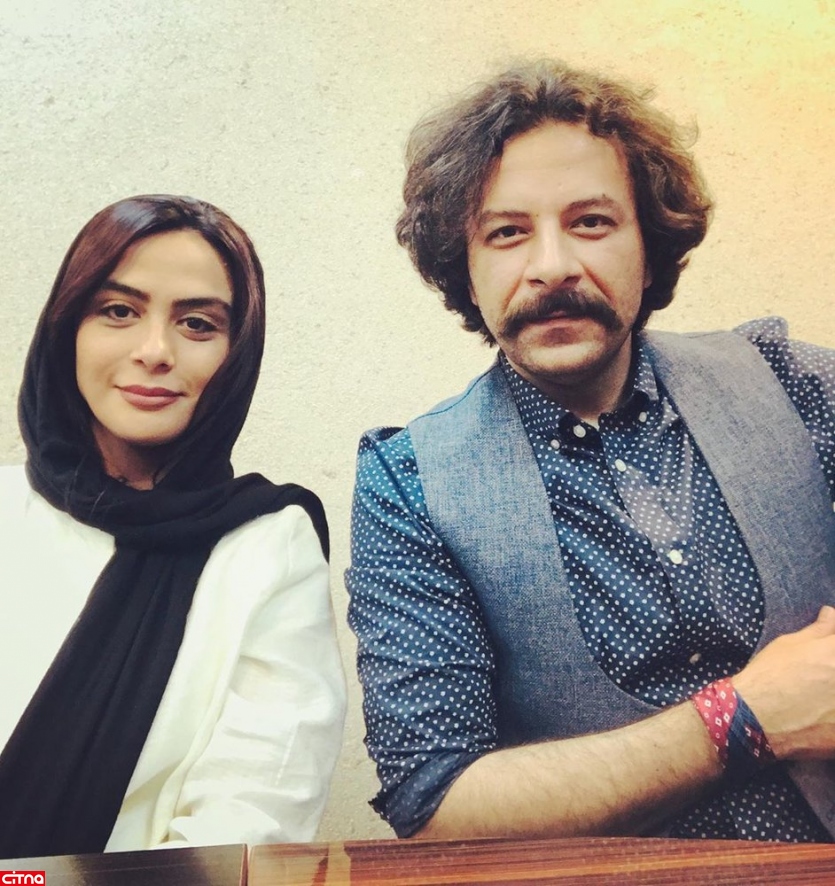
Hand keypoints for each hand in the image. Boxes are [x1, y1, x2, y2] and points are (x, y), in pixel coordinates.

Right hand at [733, 606, 834, 759]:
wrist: (755, 716)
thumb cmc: (769, 674)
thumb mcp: (789, 645)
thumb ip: (818, 630)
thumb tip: (831, 614)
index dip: (830, 648)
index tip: (824, 653)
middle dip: (829, 670)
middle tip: (814, 674)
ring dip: (829, 692)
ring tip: (814, 694)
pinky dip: (829, 716)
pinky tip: (817, 714)